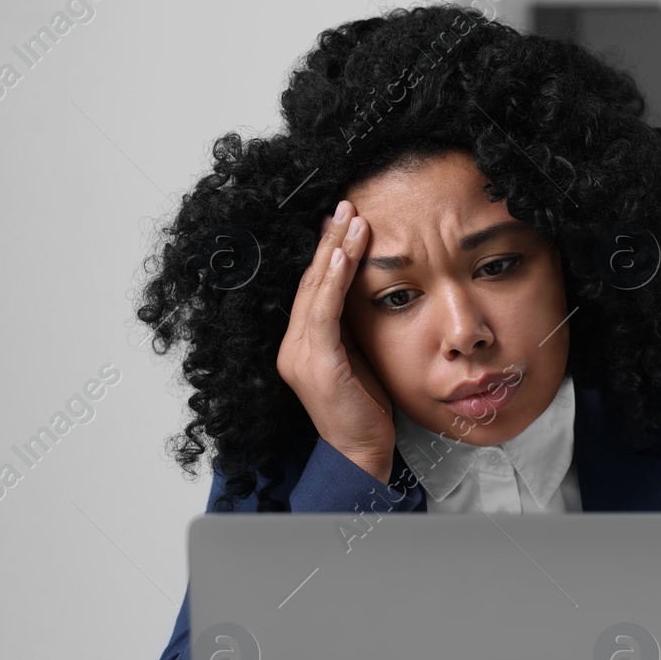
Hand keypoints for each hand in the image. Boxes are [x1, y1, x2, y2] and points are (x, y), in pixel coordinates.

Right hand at [276, 200, 394, 482]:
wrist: (360, 453)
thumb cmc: (364, 411)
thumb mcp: (358, 359)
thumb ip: (352, 329)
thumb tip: (368, 292)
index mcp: (301, 346)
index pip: (312, 289)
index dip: (326, 253)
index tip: (342, 222)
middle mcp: (293, 348)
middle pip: (309, 282)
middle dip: (329, 240)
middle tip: (346, 206)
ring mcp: (300, 356)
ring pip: (315, 290)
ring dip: (335, 250)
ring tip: (352, 220)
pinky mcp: (316, 364)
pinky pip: (323, 311)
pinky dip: (334, 279)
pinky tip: (346, 254)